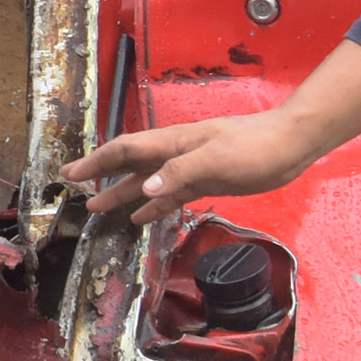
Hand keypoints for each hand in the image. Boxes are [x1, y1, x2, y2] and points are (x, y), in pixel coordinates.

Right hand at [66, 107, 327, 225]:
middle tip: (74, 187)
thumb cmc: (255, 147)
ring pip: (148, 183)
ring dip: (123, 194)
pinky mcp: (206, 182)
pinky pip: (171, 195)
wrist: (290, 146)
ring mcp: (189, 168)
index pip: (125, 151)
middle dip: (101, 175)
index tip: (70, 173)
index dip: (96, 161)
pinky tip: (141, 218)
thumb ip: (179, 174)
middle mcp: (175, 154)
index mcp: (173, 143)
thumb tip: (144, 190)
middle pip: (131, 165)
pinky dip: (153, 206)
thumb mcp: (217, 160)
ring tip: (98, 208)